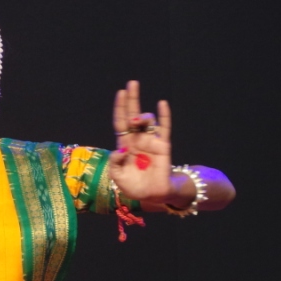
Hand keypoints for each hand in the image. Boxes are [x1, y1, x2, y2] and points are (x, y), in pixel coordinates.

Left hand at [108, 81, 173, 201]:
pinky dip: (164, 115)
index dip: (120, 108)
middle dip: (132, 100)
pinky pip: (164, 128)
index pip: (121, 123)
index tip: (120, 93)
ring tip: (138, 120)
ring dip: (142, 116)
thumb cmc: (134, 187)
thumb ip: (115, 164)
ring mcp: (151, 141)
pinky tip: (161, 103)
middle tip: (132, 84)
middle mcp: (137, 140)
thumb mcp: (118, 177)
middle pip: (133, 116)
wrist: (153, 195)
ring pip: (147, 122)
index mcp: (125, 145)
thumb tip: (121, 149)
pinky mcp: (163, 145)